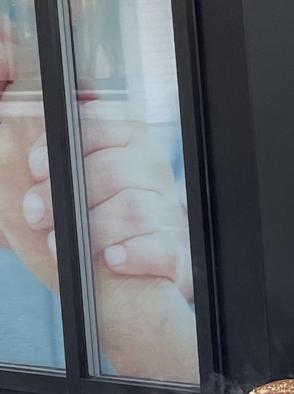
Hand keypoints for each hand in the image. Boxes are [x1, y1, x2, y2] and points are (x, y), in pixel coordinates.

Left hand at [20, 102, 192, 298]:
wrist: (119, 279)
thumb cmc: (81, 224)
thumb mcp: (55, 181)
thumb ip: (36, 151)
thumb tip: (9, 114)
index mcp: (126, 140)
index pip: (100, 125)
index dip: (63, 147)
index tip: (34, 168)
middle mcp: (152, 170)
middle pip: (115, 170)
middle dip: (66, 195)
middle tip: (36, 214)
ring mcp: (169, 211)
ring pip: (135, 209)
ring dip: (92, 229)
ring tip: (62, 243)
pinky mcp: (177, 251)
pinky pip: (160, 248)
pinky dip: (132, 254)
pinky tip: (111, 259)